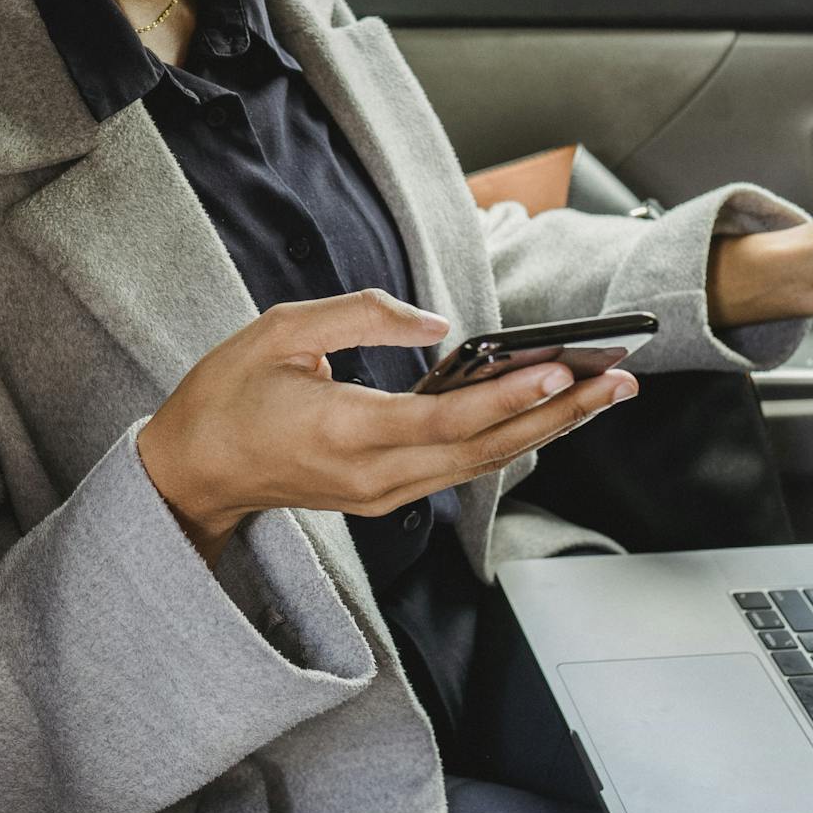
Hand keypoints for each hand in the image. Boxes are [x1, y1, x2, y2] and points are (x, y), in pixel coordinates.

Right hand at [137, 288, 637, 561]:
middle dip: (560, 415)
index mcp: (345, 431)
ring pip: (481, 465)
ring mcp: (381, 493)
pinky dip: (507, 439)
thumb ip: (362, 317)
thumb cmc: (227, 396)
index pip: (448, 419)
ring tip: (600, 393)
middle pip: (486, 450)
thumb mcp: (279, 330)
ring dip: (545, 429)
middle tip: (620, 382)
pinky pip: (459, 468)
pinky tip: (542, 412)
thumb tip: (437, 324)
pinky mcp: (383, 494)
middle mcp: (373, 475)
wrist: (192, 472)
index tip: (563, 367)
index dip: (510, 395)